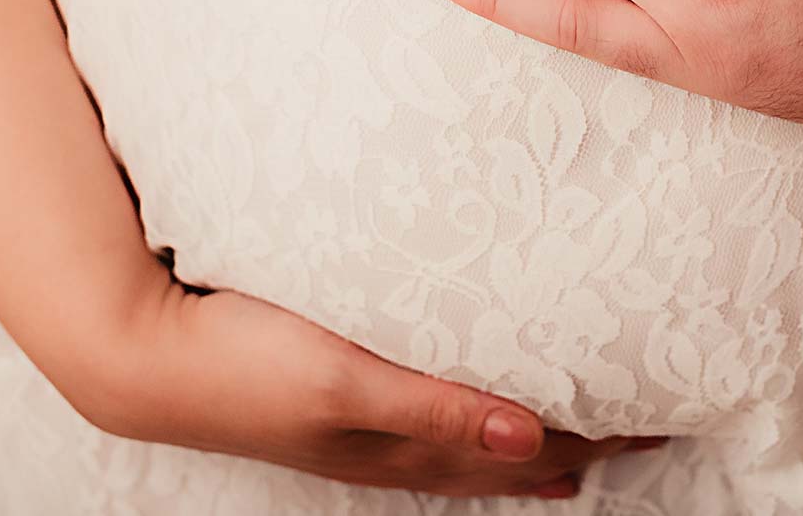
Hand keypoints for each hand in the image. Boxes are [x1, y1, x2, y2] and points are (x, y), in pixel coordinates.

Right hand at [83, 282, 653, 499]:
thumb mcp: (345, 383)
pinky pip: (426, 417)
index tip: (661, 416)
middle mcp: (391, 442)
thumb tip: (536, 438)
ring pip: (468, 441)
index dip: (595, 435)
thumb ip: (436, 408)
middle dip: (580, 438)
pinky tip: (471, 402)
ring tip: (578, 434)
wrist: (141, 352)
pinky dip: (470, 416)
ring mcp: (359, 426)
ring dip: (528, 434)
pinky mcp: (333, 397)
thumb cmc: (241, 363)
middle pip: (507, 450)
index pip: (524, 446)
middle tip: (646, 421)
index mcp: (404, 442)